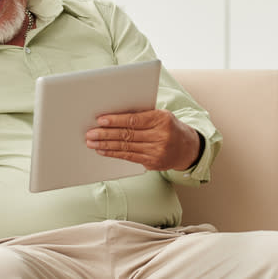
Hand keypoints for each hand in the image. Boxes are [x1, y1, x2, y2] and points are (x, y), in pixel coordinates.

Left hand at [85, 109, 200, 170]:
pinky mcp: (152, 163)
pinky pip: (129, 157)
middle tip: (90, 133)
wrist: (187, 148)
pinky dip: (113, 153)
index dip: (116, 120)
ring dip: (106, 145)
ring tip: (92, 142)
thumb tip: (114, 115)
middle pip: (128, 135)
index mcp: (162, 119)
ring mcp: (157, 152)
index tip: (101, 120)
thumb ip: (142, 114)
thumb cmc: (169, 127)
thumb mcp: (161, 115)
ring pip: (126, 147)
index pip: (135, 120)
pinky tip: (103, 150)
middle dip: (106, 134)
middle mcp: (161, 136)